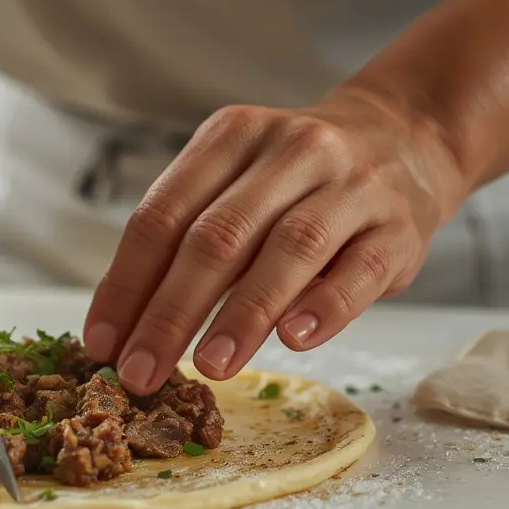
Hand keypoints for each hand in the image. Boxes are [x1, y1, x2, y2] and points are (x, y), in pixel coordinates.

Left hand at [83, 89, 466, 393]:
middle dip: (170, 312)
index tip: (101, 344)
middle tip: (140, 372)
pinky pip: (359, 269)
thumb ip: (184, 240)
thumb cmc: (296, 181)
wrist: (407, 136)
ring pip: (289, 250)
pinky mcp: (399, 226)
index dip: (126, 284)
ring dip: (243, 314)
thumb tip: (124, 326)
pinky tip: (293, 341)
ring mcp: (351, 185)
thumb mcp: (234, 183)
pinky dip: (324, 306)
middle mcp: (291, 151)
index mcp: (230, 137)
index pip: (162, 216)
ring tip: (209, 367)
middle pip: (217, 237)